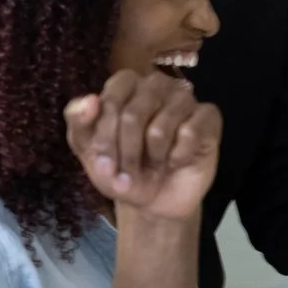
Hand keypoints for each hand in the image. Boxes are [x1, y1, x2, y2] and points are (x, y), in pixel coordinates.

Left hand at [64, 71, 220, 221]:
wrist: (154, 202)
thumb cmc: (120, 170)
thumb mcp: (88, 151)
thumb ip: (79, 123)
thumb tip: (89, 100)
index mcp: (125, 85)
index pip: (110, 100)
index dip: (104, 136)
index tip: (102, 164)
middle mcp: (156, 85)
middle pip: (133, 115)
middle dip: (125, 154)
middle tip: (126, 176)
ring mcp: (184, 98)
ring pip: (161, 128)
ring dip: (152, 159)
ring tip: (154, 166)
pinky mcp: (208, 117)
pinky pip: (190, 133)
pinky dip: (178, 156)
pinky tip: (176, 161)